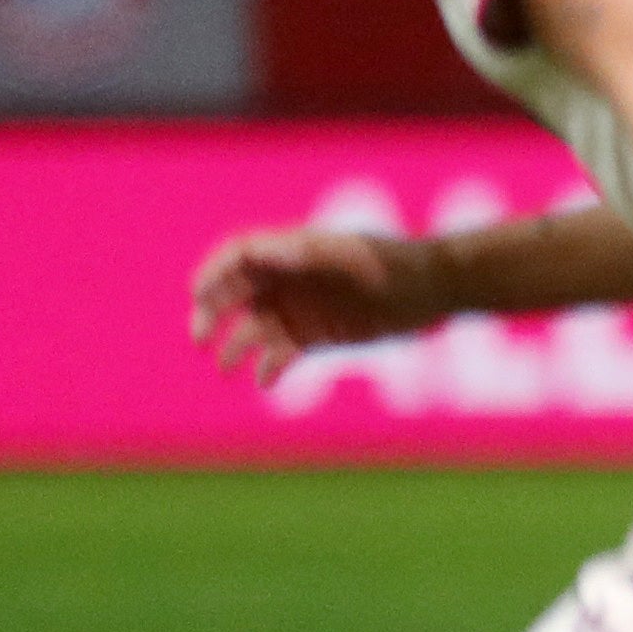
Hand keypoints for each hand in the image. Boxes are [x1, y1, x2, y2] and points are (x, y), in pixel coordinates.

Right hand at [187, 227, 443, 385]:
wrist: (433, 290)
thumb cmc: (395, 264)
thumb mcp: (352, 256)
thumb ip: (306, 253)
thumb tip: (262, 252)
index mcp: (292, 250)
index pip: (238, 257)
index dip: (214, 273)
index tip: (199, 294)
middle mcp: (289, 279)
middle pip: (233, 293)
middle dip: (211, 312)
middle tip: (200, 337)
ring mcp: (301, 309)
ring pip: (253, 329)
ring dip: (235, 346)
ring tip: (225, 366)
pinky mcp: (316, 336)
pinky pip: (282, 354)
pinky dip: (270, 368)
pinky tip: (264, 381)